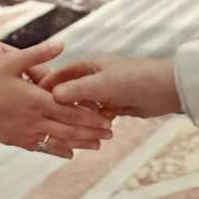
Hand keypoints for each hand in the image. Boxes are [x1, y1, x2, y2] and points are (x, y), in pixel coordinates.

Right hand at [0, 40, 113, 158]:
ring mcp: (26, 132)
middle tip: (110, 133)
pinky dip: (57, 150)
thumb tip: (61, 43)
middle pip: (69, 129)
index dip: (91, 116)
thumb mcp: (11, 61)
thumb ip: (38, 53)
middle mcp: (35, 119)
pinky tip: (67, 153)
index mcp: (37, 100)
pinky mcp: (16, 140)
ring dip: (79, 143)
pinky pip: (41, 147)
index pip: (71, 111)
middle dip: (91, 132)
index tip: (108, 117)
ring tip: (96, 145)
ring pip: (58, 141)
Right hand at [40, 53, 181, 118]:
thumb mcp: (103, 83)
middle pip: (71, 92)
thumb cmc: (134, 79)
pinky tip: (82, 134)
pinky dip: (90, 123)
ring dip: (75, 117)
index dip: (48, 86)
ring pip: (83, 106)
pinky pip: (96, 115)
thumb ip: (78, 89)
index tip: (33, 98)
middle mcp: (95, 76)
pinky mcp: (114, 104)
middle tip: (43, 119)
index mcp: (90, 64)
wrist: (165, 89)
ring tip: (60, 130)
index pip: (62, 74)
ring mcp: (105, 90)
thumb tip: (53, 95)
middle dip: (60, 105)